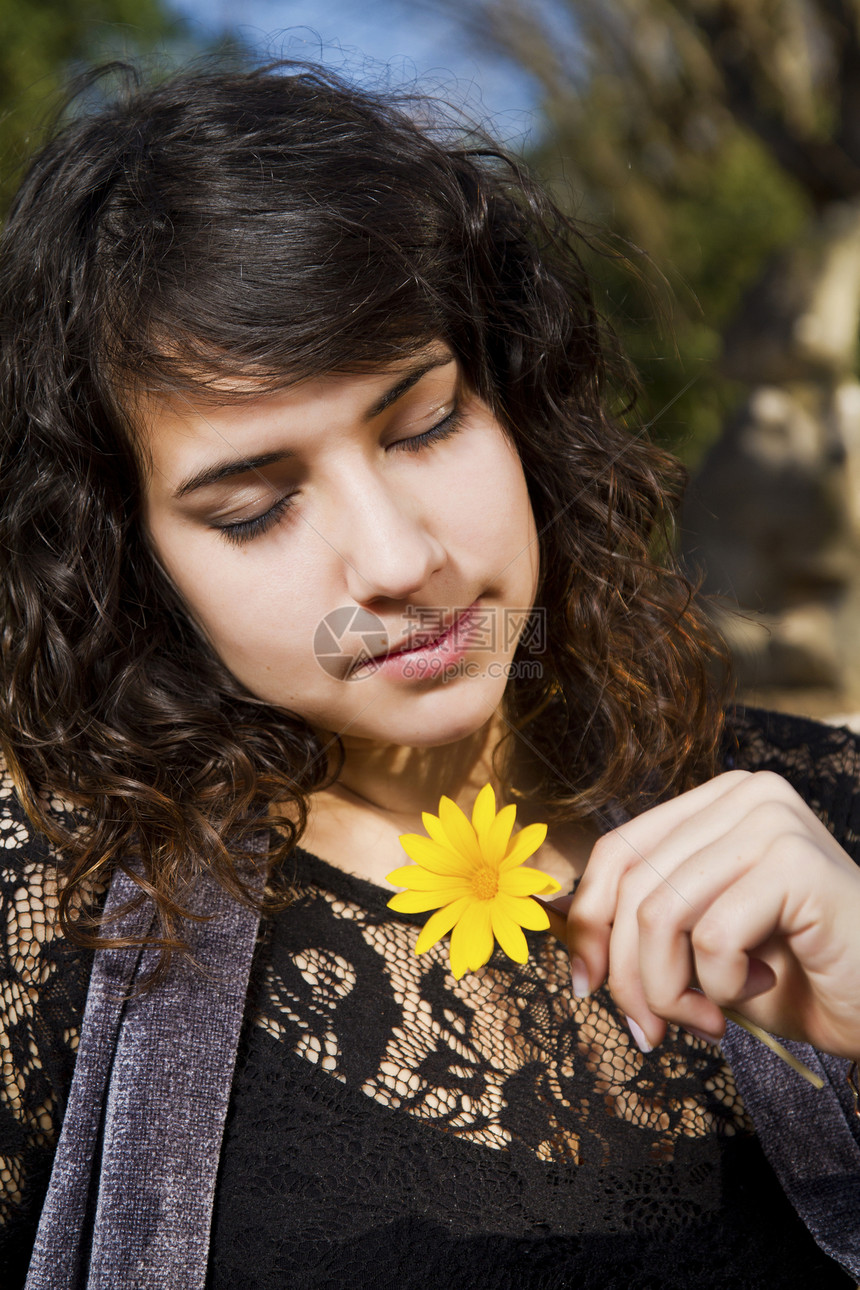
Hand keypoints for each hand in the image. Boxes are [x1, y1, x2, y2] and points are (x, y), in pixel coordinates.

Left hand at [545, 770, 859, 1058]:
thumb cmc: (802, 975)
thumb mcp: (702, 942)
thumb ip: (645, 921)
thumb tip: (567, 933)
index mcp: (716, 802)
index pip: (617, 851)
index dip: (588, 922)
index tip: (586, 985)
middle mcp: (742, 795)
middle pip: (631, 885)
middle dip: (627, 974)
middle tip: (651, 1030)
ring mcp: (770, 820)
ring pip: (660, 914)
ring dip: (669, 990)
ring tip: (708, 1020)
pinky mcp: (794, 860)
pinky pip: (711, 937)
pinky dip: (721, 986)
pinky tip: (764, 984)